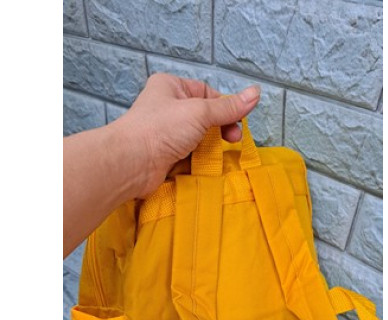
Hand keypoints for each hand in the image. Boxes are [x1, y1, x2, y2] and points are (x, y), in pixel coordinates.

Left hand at [118, 73, 260, 197]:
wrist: (131, 163)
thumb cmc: (161, 129)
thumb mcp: (200, 112)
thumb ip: (228, 107)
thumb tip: (256, 93)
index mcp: (171, 87)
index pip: (206, 93)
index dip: (224, 106)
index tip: (237, 122)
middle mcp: (166, 107)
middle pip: (204, 117)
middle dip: (220, 128)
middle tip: (233, 140)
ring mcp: (165, 134)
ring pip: (197, 138)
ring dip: (209, 146)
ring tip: (219, 154)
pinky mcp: (164, 156)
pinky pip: (188, 156)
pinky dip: (198, 160)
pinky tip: (205, 165)